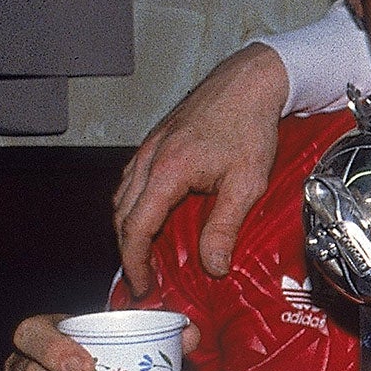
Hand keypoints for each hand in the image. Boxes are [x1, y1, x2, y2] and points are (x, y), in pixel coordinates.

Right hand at [113, 42, 288, 296]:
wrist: (248, 83)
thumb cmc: (249, 126)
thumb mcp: (246, 184)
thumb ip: (225, 227)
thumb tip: (213, 265)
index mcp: (167, 171)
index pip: (136, 228)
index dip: (135, 263)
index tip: (143, 286)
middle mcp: (149, 159)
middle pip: (122, 216)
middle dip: (128, 253)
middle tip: (144, 281)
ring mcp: (148, 149)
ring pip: (122, 198)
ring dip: (128, 230)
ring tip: (145, 257)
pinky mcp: (155, 143)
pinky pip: (131, 181)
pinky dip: (133, 207)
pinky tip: (149, 218)